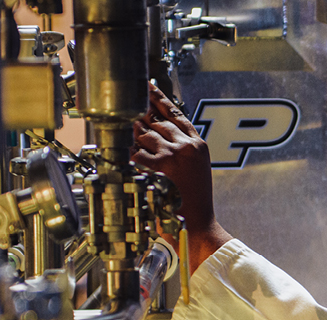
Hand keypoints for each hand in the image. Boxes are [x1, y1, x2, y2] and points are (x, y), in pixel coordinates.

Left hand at [132, 84, 231, 272]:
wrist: (196, 225)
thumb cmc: (194, 202)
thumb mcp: (196, 169)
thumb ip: (183, 148)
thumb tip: (157, 132)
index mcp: (197, 145)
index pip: (175, 114)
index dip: (159, 99)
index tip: (148, 87)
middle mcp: (184, 146)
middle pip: (155, 121)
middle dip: (141, 121)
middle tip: (130, 118)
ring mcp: (169, 155)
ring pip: (142, 134)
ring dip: (134, 140)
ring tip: (133, 148)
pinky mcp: (154, 167)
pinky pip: (133, 152)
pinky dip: (129, 156)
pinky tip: (130, 163)